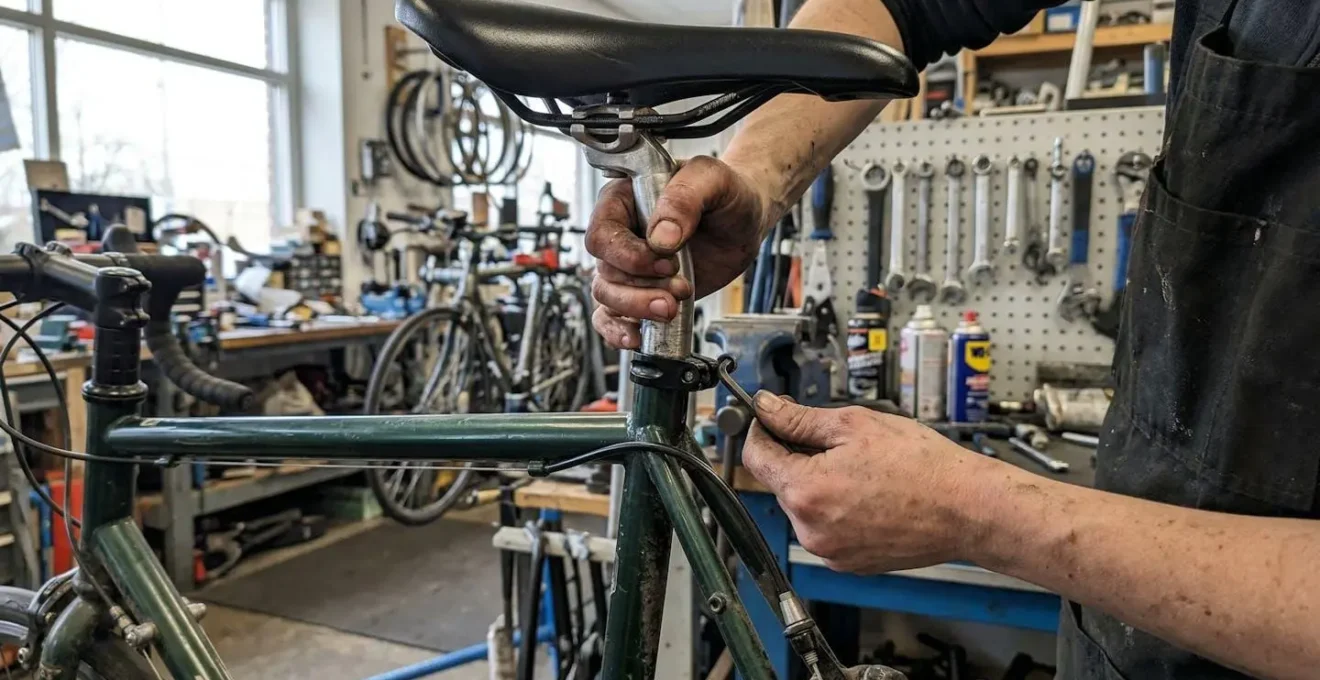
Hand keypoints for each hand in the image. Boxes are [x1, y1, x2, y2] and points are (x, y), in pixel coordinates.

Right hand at [585, 156, 768, 348]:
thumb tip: (661, 237)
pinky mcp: (642, 291)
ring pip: (608, 296)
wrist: (744, 219)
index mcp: (624, 200)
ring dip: (638, 308)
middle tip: (678, 290)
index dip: (628, 254)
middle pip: (605, 271)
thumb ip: (684, 198)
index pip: (603, 233)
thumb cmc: (725, 192)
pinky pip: (612, 316)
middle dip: (639, 289)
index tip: (665, 260)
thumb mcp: (711, 179)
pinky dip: (618, 330)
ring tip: (672, 307)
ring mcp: (629, 267)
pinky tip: (636, 337)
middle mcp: (620, 235)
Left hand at [742, 392, 999, 574]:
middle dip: (799, 456)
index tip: (772, 418)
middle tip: (835, 440)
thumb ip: (801, 418)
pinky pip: (828, 529)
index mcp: (806, 491)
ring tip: (863, 469)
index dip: (762, 430)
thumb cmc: (922, 466)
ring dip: (820, 483)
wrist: (967, 509)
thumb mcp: (855, 425)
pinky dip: (839, 509)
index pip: (756, 457)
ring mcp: (829, 551)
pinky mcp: (848, 563)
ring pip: (806, 506)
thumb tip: (768, 407)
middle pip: (782, 482)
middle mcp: (810, 529)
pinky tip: (870, 493)